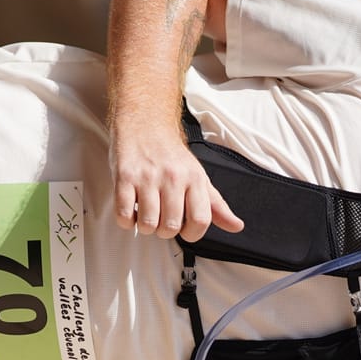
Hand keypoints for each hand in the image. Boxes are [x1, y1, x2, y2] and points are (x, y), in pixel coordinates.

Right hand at [111, 127, 243, 242]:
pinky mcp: (125, 177)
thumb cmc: (171, 155)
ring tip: (146, 213)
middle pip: (171, 227)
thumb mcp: (198, 177)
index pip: (200, 220)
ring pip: (147, 224)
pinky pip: (124, 215)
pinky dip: (127, 220)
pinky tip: (132, 208)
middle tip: (162, 219)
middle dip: (165, 231)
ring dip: (145, 226)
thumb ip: (216, 205)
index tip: (184, 229)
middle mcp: (173, 177)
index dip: (192, 234)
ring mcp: (147, 177)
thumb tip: (236, 226)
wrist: (145, 126)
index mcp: (194, 179)